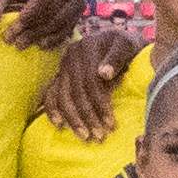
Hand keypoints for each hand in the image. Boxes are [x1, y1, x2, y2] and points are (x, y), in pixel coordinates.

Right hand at [42, 18, 142, 139]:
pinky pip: (50, 94)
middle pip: (76, 91)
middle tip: (99, 136)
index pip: (90, 81)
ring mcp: (63, 66)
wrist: (119, 41)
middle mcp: (71, 56)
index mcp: (86, 47)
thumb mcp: (127, 45)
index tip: (111, 124)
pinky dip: (52, 110)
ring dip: (72, 118)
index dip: (100, 104)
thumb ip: (117, 57)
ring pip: (62, 95)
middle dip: (88, 116)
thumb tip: (104, 73)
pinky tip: (59, 125)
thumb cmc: (126, 46)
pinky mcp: (59, 75)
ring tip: (85, 136)